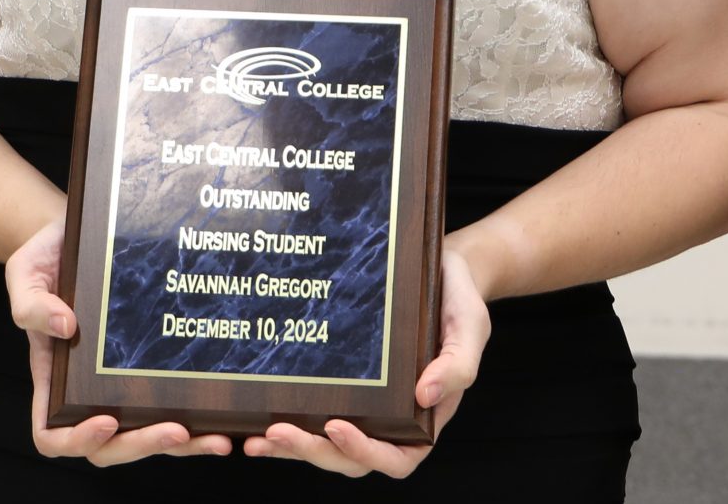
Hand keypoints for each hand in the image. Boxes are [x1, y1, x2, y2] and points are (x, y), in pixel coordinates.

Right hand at [7, 218, 232, 465]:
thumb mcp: (26, 271)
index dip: (77, 439)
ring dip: (185, 444)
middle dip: (144, 445)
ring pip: (150, 432)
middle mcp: (90, 387)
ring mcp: (125, 380)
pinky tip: (229, 414)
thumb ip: (31, 302)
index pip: (53, 433)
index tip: (105, 420)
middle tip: (177, 430)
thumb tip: (64, 326)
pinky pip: (175, 400)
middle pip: (110, 446)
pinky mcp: (156, 364)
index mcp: (55, 376)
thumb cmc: (49, 255)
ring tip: (218, 438)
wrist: (82, 232)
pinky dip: (202, 417)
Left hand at [242, 245, 488, 476]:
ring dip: (293, 447)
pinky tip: (256, 421)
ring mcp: (366, 407)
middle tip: (278, 432)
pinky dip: (288, 424)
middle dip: (313, 451)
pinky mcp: (345, 386)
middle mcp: (393, 421)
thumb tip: (425, 395)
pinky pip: (315, 415)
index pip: (397, 458)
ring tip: (259, 437)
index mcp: (425, 419)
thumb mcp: (470, 328)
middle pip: (351, 458)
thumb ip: (457, 365)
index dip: (364, 452)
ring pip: (327, 445)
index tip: (336, 427)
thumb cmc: (460, 302)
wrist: (444, 270)